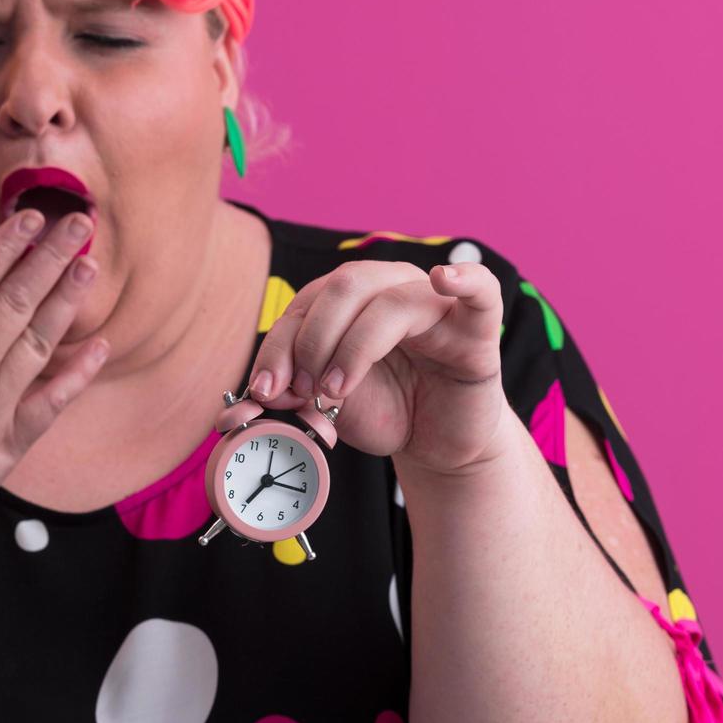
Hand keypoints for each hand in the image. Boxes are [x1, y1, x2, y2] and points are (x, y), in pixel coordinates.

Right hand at [0, 209, 107, 540]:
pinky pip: (52, 402)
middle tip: (79, 223)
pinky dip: (79, 374)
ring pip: (38, 342)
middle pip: (15, 301)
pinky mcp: (10, 443)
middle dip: (48, 258)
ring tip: (89, 265)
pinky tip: (102, 346)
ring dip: (66, 302)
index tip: (30, 217)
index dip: (3, 246)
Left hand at [246, 260, 507, 477]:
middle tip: (304, 391)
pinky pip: (480, 290)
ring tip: (337, 391)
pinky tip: (443, 278)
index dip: (278, 346)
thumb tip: (242, 407)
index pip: (307, 303)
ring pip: (391, 302)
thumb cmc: (386, 411)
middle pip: (345, 287)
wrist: (435, 444)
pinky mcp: (477, 330)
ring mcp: (437, 304)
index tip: (264, 391)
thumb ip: (288, 396)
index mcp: (354, 297)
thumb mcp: (326, 404)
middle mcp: (394, 287)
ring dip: (353, 348)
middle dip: (311, 341)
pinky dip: (463, 278)